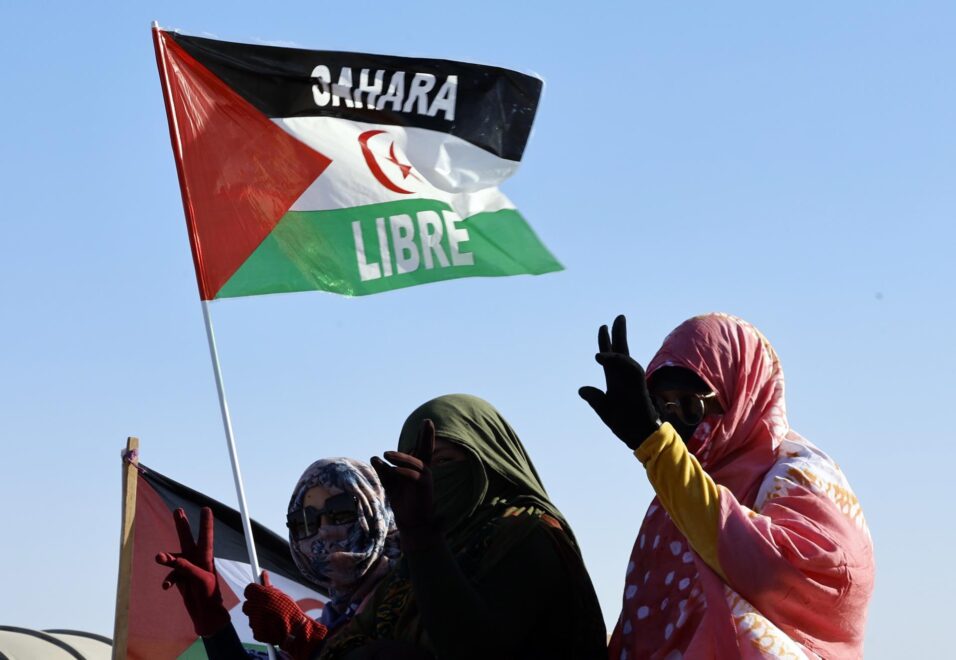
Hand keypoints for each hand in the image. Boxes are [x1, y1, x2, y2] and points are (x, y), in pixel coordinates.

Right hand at [155, 507, 229, 635]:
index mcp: (206, 558)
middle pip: (187, 539)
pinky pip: (170, 576)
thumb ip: (189, 568)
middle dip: (182, 525)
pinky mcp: (180, 578)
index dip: (205, 523)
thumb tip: (175, 560)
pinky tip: (167, 587)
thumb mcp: (201, 581)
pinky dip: (168, 581)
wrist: (205, 614)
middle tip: (178, 510)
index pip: (206, 537)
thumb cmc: (209, 595)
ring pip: (173, 559)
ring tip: (158, 557)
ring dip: (166, 558)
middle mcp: (196, 560)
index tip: (206, 508)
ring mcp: (187, 568)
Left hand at [243, 571, 327, 658]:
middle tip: (266, 606)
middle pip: (248, 604)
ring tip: (272, 617)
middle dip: (255, 604)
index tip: (259, 593)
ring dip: (258, 616)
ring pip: (252, 616)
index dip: (254, 591)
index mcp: (260, 595)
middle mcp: (254, 608)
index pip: (249, 589)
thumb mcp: (280, 594)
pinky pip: (255, 627)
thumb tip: (263, 574)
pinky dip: (261, 627)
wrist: (295, 629)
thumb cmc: (289, 610)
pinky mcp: (256, 633)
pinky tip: (271, 625)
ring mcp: (254, 622)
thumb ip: (268, 584)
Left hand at [371, 420, 436, 547]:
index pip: (419, 449)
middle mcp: (424, 470)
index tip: (427, 421)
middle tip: (428, 421)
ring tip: (386, 454)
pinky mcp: (425, 486)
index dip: (423, 436)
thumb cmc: (402, 502)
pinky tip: (393, 470)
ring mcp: (426, 477)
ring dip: (400, 457)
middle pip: (426, 449)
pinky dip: (402, 471)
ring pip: (414, 462)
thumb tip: (374, 457)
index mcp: (417, 468)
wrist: (411, 523)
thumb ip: (383, 471)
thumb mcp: (390, 484)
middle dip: (427, 435)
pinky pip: (414, 475)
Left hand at [579, 315, 660, 449]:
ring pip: (624, 357)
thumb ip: (595, 399)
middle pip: (621, 351)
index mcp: (615, 382)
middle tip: (618, 317)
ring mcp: (632, 381)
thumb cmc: (625, 425)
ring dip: (617, 341)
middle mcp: (624, 378)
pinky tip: (601, 355)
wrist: (641, 437)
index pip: (610, 359)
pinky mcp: (638, 386)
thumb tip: (582, 389)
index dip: (606, 343)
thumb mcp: (604, 410)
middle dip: (618, 334)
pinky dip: (615, 361)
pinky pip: (628, 369)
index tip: (603, 327)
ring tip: (609, 326)